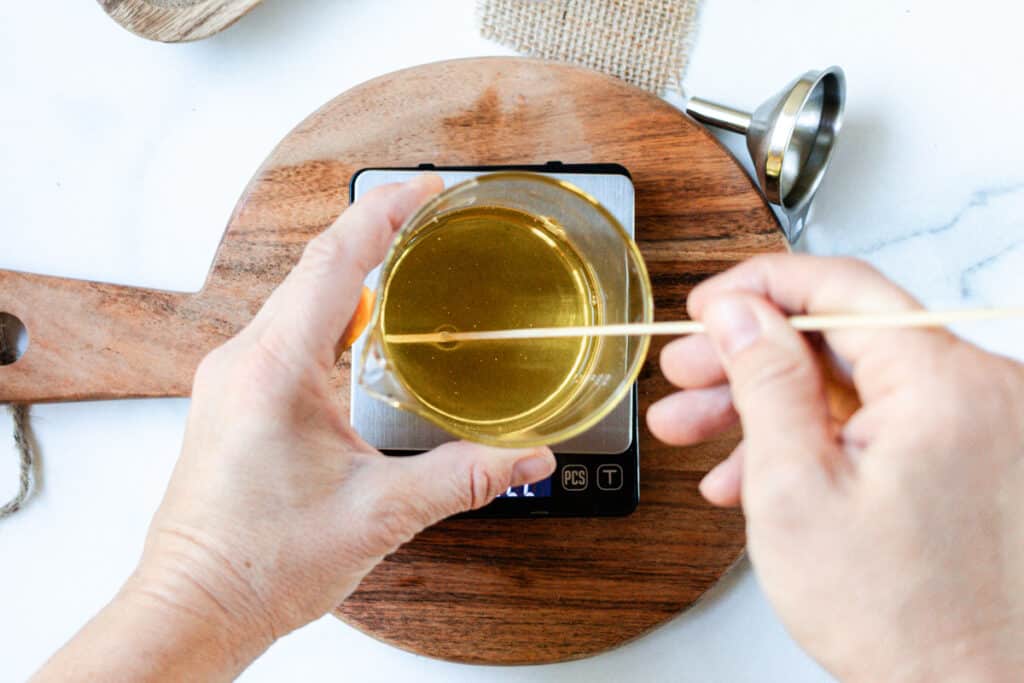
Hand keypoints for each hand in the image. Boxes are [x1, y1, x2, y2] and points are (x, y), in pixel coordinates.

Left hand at [35, 176, 554, 680]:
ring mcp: (234, 377)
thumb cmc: (259, 565)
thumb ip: (463, 478)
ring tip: (407, 261)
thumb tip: (528, 458)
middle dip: (375, 232)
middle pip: (315, 266)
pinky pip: (286, 331)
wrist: (194, 607)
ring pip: (298, 299)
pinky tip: (364, 332)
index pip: (336, 260)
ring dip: (353, 275)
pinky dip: (331, 314)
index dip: (384, 211)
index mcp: (275, 369)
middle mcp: (244, 360)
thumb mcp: (379, 514)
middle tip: (429, 214)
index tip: (426, 187)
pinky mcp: (236, 397)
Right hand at [647, 255, 1023, 680]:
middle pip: (839, 336)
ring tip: (699, 430)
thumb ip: (766, 384)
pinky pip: (881, 422)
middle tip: (687, 375)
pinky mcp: (971, 456)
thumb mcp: (795, 490)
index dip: (756, 289)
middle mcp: (978, 390)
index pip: (839, 287)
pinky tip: (757, 469)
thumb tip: (740, 314)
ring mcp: (980, 424)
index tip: (707, 307)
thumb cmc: (900, 619)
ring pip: (852, 382)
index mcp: (942, 384)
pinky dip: (817, 437)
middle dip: (747, 357)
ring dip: (769, 404)